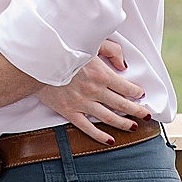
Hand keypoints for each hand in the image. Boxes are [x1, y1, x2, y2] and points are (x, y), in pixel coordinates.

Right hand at [33, 39, 148, 144]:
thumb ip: (112, 50)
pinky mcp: (68, 111)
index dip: (137, 92)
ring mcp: (81, 103)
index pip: (126, 87)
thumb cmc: (62, 49)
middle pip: (122, 105)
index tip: (141, 94)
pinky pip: (87, 127)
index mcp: (100, 74)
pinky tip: (109, 139)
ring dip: (124, 124)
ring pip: (109, 118)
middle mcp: (94, 91)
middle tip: (146, 115)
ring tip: (134, 126)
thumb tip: (124, 66)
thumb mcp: (90, 42)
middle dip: (137, 111)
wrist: (35, 61)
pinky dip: (99, 136)